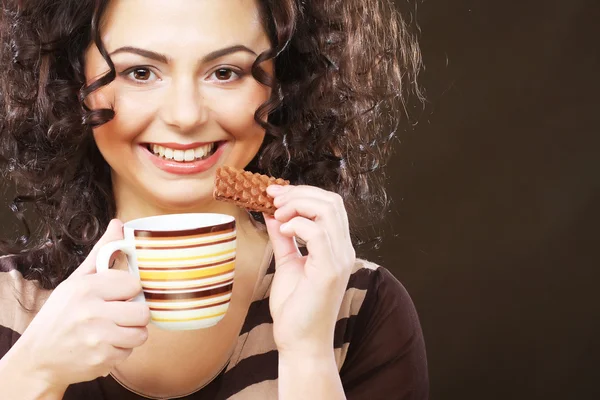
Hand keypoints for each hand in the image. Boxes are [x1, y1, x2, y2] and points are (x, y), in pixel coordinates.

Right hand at [13, 219, 149, 390]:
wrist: (38, 357)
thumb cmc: (60, 315)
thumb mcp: (76, 281)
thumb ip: (101, 253)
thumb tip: (118, 224)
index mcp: (87, 288)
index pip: (134, 284)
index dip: (130, 290)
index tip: (119, 294)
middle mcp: (92, 312)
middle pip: (143, 312)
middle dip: (135, 314)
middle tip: (119, 314)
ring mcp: (97, 338)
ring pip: (141, 334)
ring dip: (131, 333)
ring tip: (113, 329)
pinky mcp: (101, 360)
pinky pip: (129, 353)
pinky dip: (120, 350)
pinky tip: (104, 345)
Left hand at [264, 185, 355, 356]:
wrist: (299, 343)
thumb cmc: (295, 309)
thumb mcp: (286, 264)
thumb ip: (283, 239)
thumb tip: (273, 214)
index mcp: (337, 247)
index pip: (330, 205)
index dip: (303, 193)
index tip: (274, 194)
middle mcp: (344, 250)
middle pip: (332, 201)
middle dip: (299, 193)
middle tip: (272, 198)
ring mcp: (340, 260)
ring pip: (327, 210)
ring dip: (297, 205)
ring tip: (278, 215)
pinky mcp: (330, 271)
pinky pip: (317, 233)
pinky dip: (297, 225)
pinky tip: (282, 231)